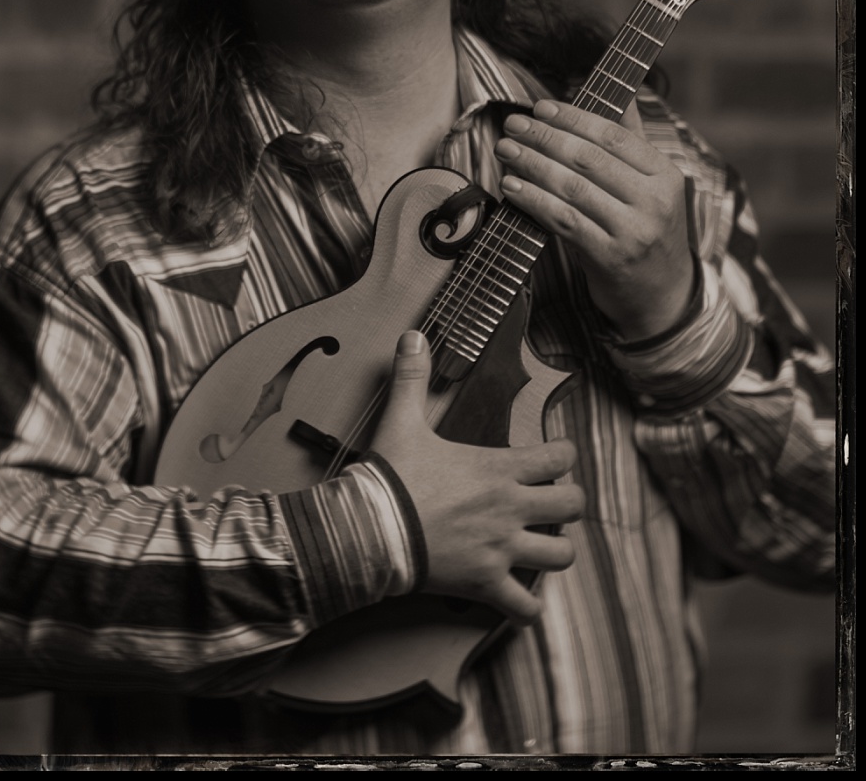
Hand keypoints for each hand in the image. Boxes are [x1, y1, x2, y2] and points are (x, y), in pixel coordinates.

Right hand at [371, 330, 583, 623]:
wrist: (369, 530)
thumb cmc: (390, 476)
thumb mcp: (402, 420)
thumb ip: (412, 376)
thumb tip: (412, 335)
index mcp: (498, 469)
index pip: (560, 458)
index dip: (564, 454)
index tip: (556, 456)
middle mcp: (510, 509)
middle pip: (572, 506)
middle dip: (568, 501)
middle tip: (551, 500)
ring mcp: (501, 549)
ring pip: (561, 555)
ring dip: (556, 549)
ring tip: (541, 543)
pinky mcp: (486, 583)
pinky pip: (525, 607)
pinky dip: (528, 606)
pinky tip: (522, 597)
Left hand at [495, 99, 695, 340]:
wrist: (662, 295)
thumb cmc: (648, 230)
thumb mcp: (652, 185)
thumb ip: (633, 140)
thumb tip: (621, 93)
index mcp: (665, 174)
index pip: (613, 136)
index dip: (573, 118)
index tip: (541, 107)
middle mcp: (654, 201)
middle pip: (588, 159)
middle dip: (544, 137)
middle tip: (513, 125)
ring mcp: (632, 231)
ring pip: (572, 188)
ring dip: (532, 164)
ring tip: (507, 150)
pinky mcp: (609, 257)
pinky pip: (563, 220)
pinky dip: (533, 200)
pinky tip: (513, 186)